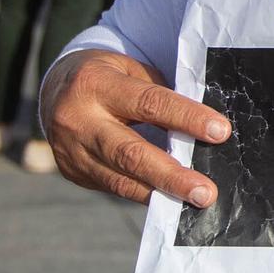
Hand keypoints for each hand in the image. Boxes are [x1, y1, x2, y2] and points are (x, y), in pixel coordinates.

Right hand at [40, 49, 229, 204]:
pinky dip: (144, 194)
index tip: (220, 132)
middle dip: (171, 175)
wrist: (53, 92)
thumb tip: (202, 128)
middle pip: (130, 153)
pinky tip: (169, 200)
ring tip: (193, 201)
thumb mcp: (129, 71)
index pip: (148, 103)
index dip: (186, 118)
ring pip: (121, 179)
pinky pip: (114, 187)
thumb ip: (159, 95)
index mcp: (95, 83)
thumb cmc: (107, 77)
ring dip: (161, 193)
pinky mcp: (74, 173)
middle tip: (205, 192)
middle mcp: (78, 120)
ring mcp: (72, 151)